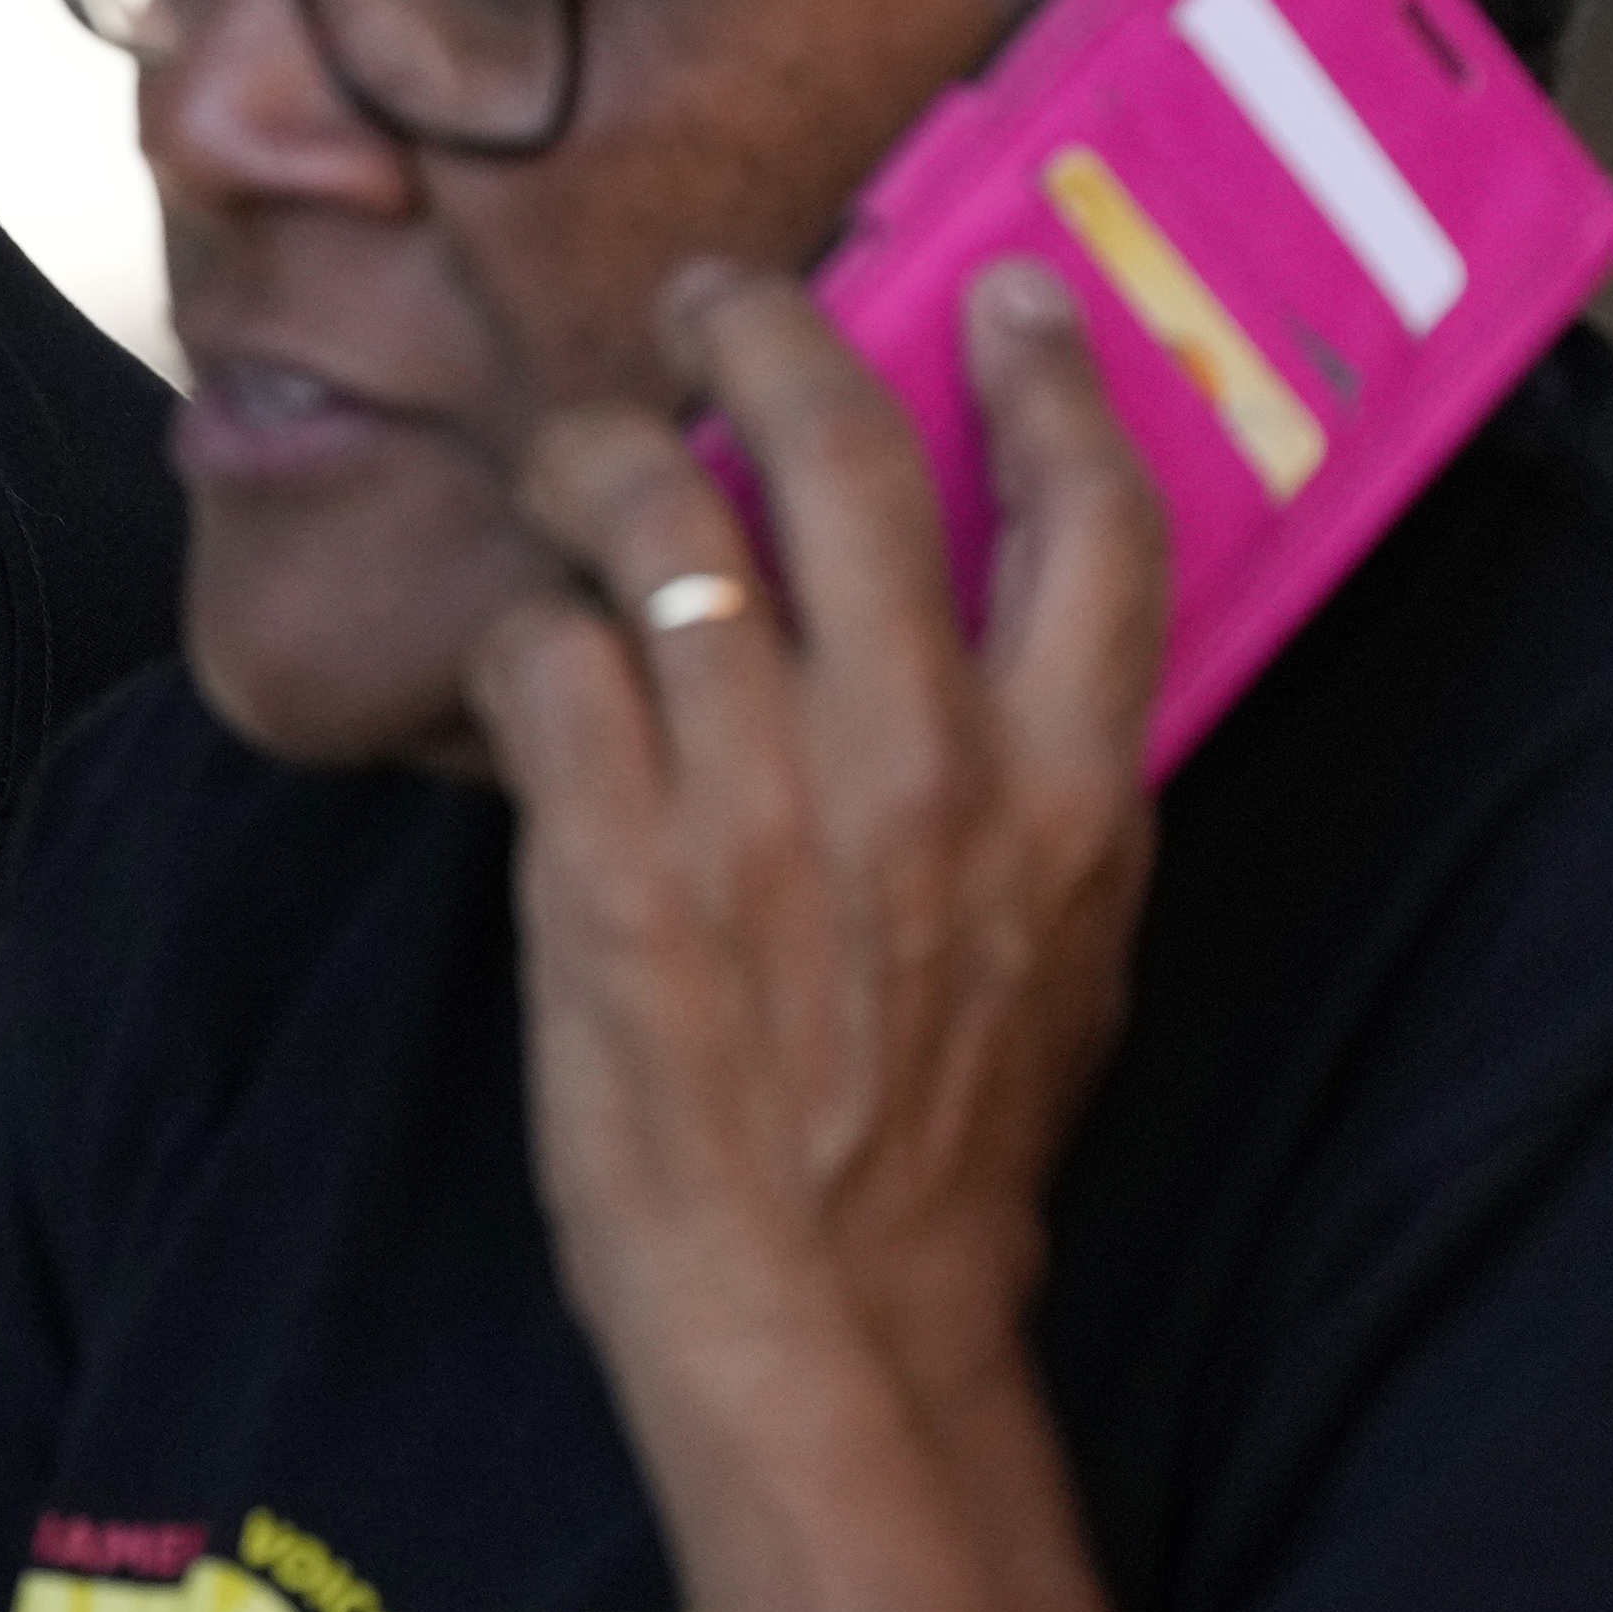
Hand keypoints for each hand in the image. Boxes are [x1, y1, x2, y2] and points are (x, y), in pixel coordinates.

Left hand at [468, 257, 1164, 1404]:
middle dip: (767, 333)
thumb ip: (1053, 781)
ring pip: (656, 515)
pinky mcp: (611, 860)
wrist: (832, 1319)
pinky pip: (542, 650)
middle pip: (847, 456)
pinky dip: (517, 626)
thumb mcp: (1072, 947)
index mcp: (1067, 788)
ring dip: (597, 450)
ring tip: (579, 448)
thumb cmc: (947, 1149)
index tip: (1009, 293)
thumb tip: (1020, 641)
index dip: (1051, 374)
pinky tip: (517, 651)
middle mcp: (922, 767)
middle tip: (716, 299)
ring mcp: (760, 804)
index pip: (1095, 517)